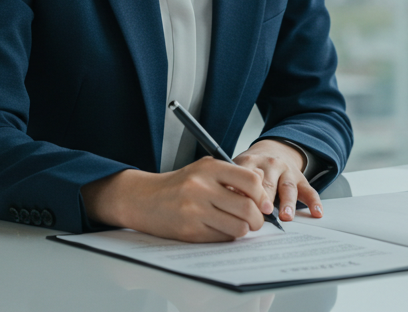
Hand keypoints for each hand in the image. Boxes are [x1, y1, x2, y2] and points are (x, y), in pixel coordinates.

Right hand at [80, 157, 267, 241]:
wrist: (143, 199)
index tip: (264, 204)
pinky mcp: (190, 230)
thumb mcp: (203, 170)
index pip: (250, 181)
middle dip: (258, 219)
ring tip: (239, 226)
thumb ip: (231, 177)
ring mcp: (195, 210)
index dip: (262, 196)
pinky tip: (220, 229)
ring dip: (244, 230)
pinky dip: (227, 236)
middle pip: (247, 208)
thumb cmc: (178, 185)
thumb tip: (262, 194)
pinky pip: (222, 238)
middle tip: (256, 220)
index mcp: (209, 169)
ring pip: (238, 227)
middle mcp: (202, 187)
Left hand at [234, 139, 322, 222]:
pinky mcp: (301, 179)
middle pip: (268, 183)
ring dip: (287, 202)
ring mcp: (287, 171)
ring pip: (288, 186)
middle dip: (265, 199)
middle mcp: (270, 164)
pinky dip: (314, 202)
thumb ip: (232, 184)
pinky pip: (309, 190)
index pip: (247, 178)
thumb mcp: (238, 168)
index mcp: (251, 162)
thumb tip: (226, 202)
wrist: (272, 149)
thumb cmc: (250, 167)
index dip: (244, 193)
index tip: (240, 208)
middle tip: (262, 215)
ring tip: (286, 216)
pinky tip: (317, 213)